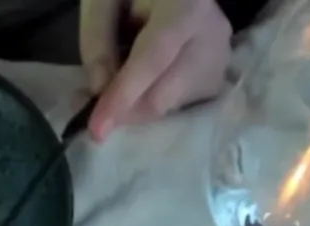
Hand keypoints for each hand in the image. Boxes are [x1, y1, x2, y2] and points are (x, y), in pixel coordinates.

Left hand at [79, 0, 233, 140]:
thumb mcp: (103, 2)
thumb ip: (96, 41)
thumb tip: (100, 91)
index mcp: (187, 6)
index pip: (154, 59)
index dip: (124, 95)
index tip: (97, 128)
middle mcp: (213, 35)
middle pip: (164, 94)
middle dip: (124, 110)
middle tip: (89, 105)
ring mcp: (220, 59)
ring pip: (169, 106)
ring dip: (135, 107)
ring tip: (114, 82)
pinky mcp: (217, 78)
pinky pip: (177, 107)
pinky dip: (151, 103)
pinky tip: (141, 81)